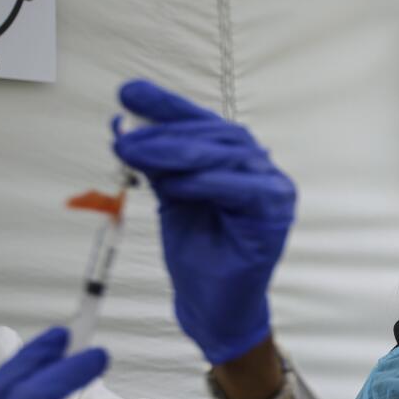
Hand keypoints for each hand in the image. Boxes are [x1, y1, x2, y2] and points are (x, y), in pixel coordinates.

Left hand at [112, 80, 295, 364]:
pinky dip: (207, 183)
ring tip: (135, 154)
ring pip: (228, 156)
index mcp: (236, 162)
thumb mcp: (169, 197)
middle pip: (216, 135)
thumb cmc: (197, 254)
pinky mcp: (275, 217)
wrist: (212, 306)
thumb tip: (124, 124)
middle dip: (166, 132)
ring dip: (178, 152)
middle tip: (123, 138)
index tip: (128, 91)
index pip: (203, 124)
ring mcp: (273, 192)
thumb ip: (157, 162)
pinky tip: (174, 185)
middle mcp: (260, 171)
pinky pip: (243, 189)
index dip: (168, 105)